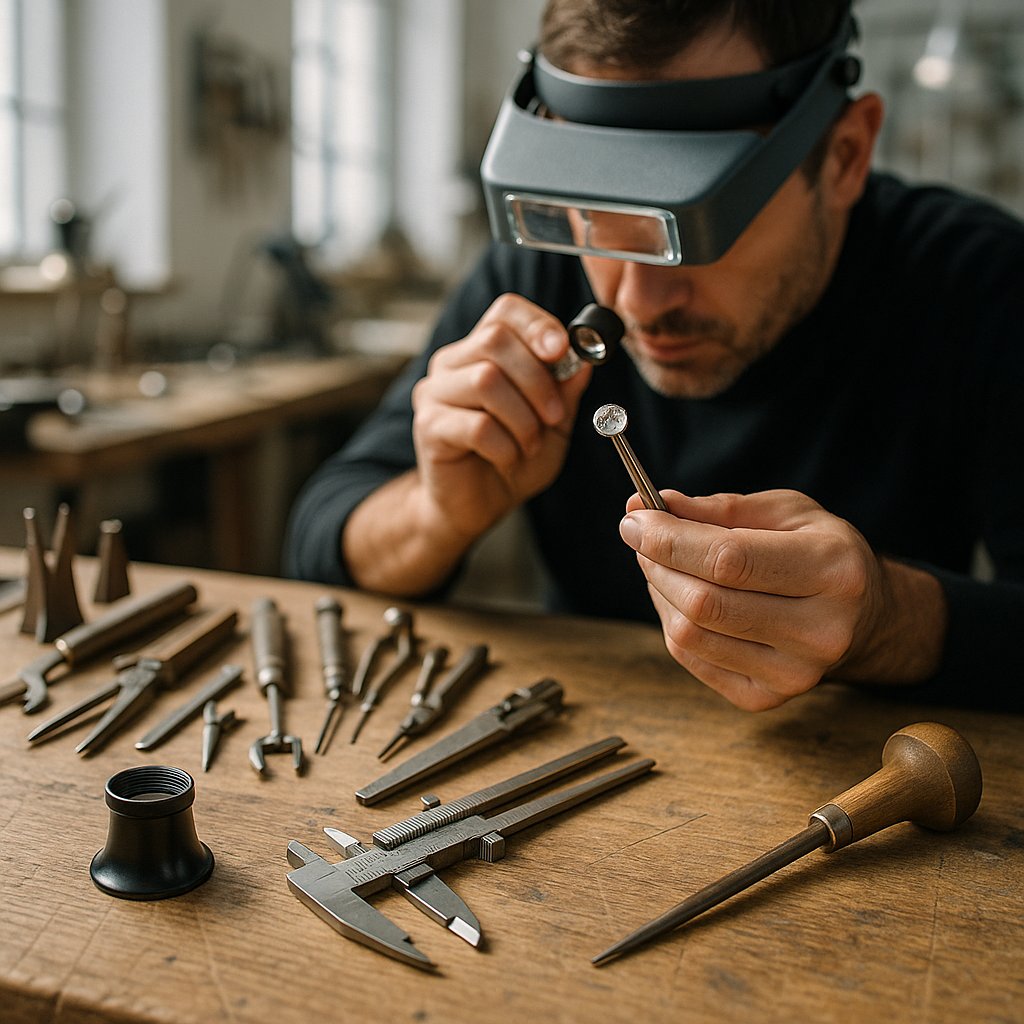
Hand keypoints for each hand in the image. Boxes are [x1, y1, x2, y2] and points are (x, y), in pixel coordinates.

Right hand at [410, 293, 591, 540]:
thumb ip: (566, 389)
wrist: (476, 507)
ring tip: (530, 444)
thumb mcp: (554, 423)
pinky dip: (505, 446)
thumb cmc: (512, 460)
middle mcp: (452, 364)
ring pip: (486, 381)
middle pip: (494, 340)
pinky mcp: (428, 427)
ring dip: (523, 419)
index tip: (561, 350)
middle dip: (537, 380)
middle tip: (554, 416)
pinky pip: (477, 426)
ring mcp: (434, 393)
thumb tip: (583, 358)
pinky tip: (507, 459)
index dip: (537, 324)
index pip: (505, 311)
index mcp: (482, 352)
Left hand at [619, 489, 945, 709]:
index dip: (670, 540)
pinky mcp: (767, 698)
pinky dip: (672, 622)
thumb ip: (719, 508)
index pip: (729, 560)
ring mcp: (794, 673)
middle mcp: (820, 630)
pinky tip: (682, 599)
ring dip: (659, 591)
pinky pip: (692, 658)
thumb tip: (649, 506)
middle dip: (656, 563)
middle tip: (642, 537)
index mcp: (832, 570)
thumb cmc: (820, 552)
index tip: (635, 520)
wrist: (865, 617)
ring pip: (689, 634)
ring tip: (664, 565)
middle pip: (703, 602)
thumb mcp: (786, 512)